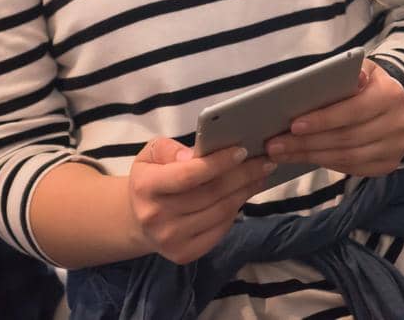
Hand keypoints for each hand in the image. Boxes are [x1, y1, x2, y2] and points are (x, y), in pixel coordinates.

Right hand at [128, 136, 273, 263]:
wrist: (139, 219)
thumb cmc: (151, 179)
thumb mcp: (151, 154)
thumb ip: (170, 149)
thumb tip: (196, 154)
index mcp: (146, 187)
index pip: (189, 175)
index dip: (218, 163)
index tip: (242, 150)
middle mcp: (156, 216)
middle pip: (211, 194)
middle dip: (243, 175)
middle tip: (264, 161)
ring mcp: (171, 239)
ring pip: (220, 212)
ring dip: (245, 192)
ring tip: (260, 176)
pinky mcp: (184, 254)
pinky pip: (220, 230)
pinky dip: (235, 211)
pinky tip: (243, 196)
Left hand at [264, 60, 403, 176]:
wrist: (399, 104)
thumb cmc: (369, 84)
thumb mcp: (362, 69)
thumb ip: (347, 72)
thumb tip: (342, 78)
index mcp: (390, 94)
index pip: (353, 110)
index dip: (323, 119)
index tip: (293, 125)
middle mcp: (398, 124)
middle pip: (346, 138)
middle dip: (307, 143)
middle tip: (275, 145)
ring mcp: (395, 148)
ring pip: (347, 157)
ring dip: (311, 156)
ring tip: (282, 154)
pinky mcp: (388, 164)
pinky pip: (352, 169)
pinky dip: (325, 164)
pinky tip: (303, 158)